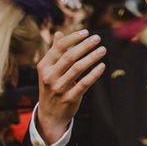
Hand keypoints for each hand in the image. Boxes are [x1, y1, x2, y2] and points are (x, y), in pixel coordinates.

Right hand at [36, 29, 106, 144]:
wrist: (50, 114)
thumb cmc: (51, 87)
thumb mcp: (48, 70)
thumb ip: (54, 52)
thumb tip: (58, 34)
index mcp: (43, 66)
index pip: (59, 47)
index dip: (73, 38)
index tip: (86, 32)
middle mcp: (49, 76)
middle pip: (69, 56)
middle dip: (85, 45)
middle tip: (98, 39)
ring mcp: (59, 87)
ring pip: (78, 68)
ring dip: (92, 57)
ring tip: (102, 50)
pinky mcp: (70, 97)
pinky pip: (84, 83)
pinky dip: (94, 74)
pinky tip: (102, 66)